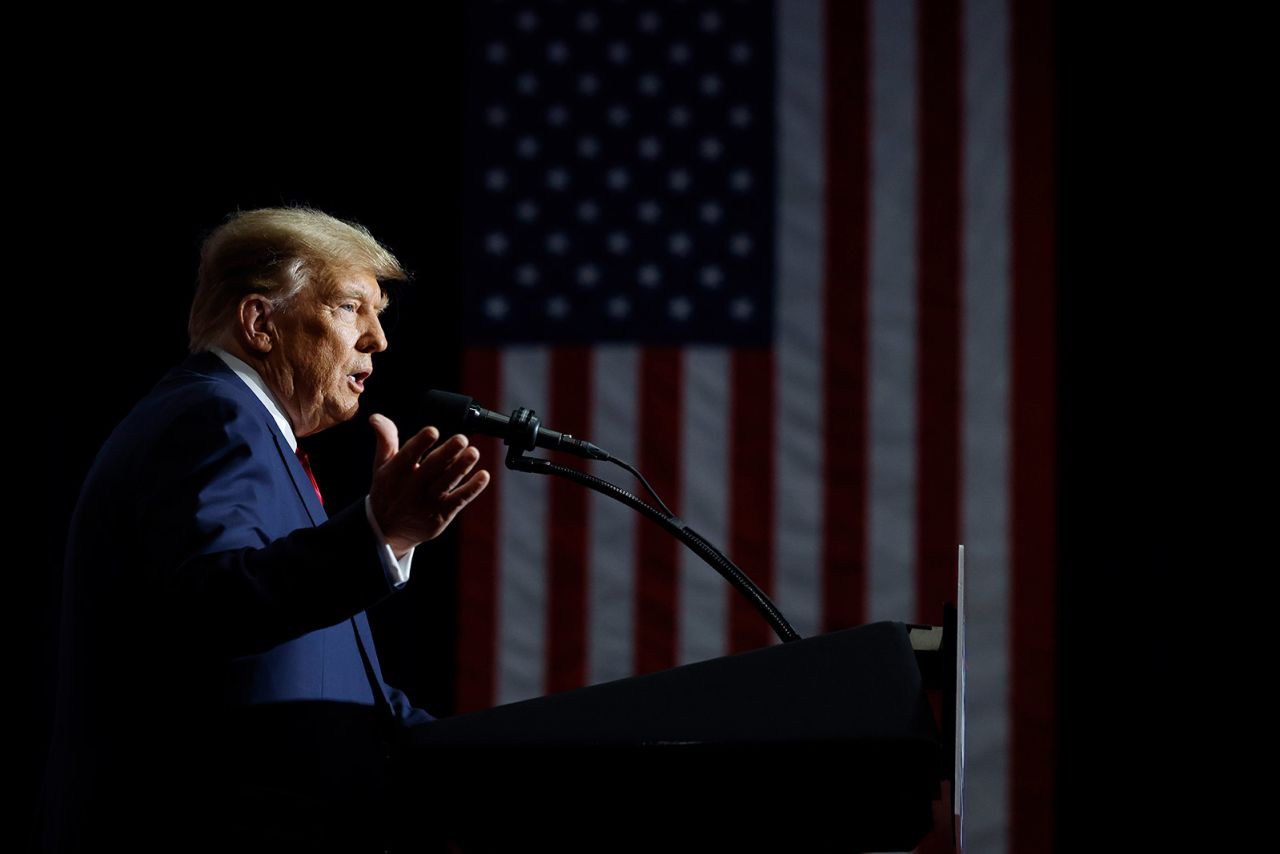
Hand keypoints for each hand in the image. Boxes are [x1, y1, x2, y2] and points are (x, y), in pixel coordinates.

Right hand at [367, 414, 490, 556]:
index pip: (408, 456)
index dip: (420, 443)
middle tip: (462, 438)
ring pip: (447, 482)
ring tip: (474, 452)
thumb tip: (376, 417)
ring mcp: (427, 502)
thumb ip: (385, 440)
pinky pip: (459, 500)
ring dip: (462, 467)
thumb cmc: (387, 491)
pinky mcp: (441, 514)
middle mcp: (411, 488)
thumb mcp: (381, 466)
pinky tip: (483, 476)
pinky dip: (472, 488)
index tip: (432, 431)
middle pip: (432, 468)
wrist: (387, 530)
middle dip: (447, 453)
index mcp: (395, 473)